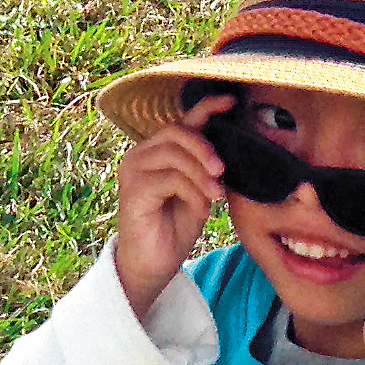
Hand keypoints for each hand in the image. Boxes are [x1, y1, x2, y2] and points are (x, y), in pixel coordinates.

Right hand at [112, 93, 230, 322]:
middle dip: (205, 148)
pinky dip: (192, 192)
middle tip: (222, 171)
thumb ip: (205, 166)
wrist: (153, 264)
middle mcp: (139, 155)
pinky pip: (169, 178)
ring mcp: (133, 171)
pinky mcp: (133, 191)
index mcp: (156, 151)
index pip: (182, 120)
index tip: (231, 101)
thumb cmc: (175, 225)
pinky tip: (202, 208)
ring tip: (215, 195)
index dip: (206, 107)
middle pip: (176, 131)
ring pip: (174, 153)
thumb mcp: (198, 189)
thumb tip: (231, 145)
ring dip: (201, 173)